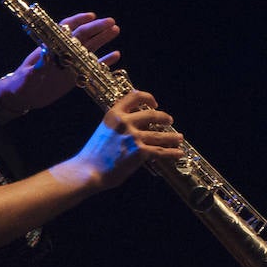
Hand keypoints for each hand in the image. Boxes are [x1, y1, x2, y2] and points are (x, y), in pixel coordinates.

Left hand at [0, 13, 120, 113]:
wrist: (23, 97)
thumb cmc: (22, 83)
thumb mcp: (28, 75)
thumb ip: (38, 67)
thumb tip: (46, 55)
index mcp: (51, 48)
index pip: (66, 29)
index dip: (78, 21)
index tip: (91, 16)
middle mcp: (63, 53)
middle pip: (82, 37)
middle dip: (96, 28)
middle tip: (111, 22)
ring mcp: (70, 63)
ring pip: (89, 48)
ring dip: (102, 39)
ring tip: (115, 30)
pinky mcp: (75, 76)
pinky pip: (92, 66)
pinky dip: (104, 61)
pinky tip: (116, 55)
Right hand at [54, 89, 184, 191]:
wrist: (88, 170)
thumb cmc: (93, 154)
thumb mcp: (103, 130)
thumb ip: (117, 124)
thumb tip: (134, 124)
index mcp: (114, 114)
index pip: (135, 96)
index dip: (148, 98)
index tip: (154, 103)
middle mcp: (125, 122)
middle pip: (152, 114)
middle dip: (164, 117)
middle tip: (169, 120)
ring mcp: (134, 137)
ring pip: (160, 134)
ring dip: (172, 136)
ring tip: (179, 138)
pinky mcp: (140, 152)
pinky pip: (161, 151)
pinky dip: (172, 152)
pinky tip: (178, 153)